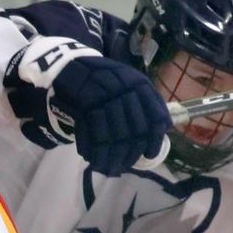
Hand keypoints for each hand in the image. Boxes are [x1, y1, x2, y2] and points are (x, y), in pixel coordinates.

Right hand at [4, 36, 169, 175]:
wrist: (71, 66)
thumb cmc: (103, 80)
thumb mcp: (128, 83)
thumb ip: (145, 103)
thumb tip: (161, 130)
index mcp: (138, 83)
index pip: (155, 116)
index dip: (154, 139)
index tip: (149, 154)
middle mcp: (124, 88)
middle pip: (134, 130)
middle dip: (130, 153)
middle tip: (125, 164)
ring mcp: (103, 95)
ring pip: (113, 135)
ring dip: (111, 156)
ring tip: (108, 166)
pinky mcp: (83, 102)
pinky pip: (92, 133)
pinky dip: (92, 149)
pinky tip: (92, 158)